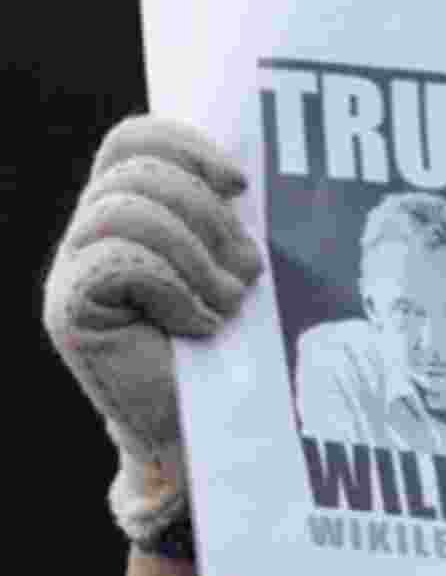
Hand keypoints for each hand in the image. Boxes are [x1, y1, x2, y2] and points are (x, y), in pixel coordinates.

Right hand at [43, 116, 263, 537]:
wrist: (204, 435)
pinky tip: (199, 326)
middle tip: (247, 272)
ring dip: (194, 256)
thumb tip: (240, 178)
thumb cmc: (227, 354)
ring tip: (227, 304)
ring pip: (128, 212)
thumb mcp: (229, 270)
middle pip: (137, 172)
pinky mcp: (68, 311)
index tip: (241, 184)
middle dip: (205, 215)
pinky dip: (172, 288)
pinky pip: (118, 261)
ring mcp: (71, 272)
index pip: (132, 140)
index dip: (184, 145)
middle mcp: (87, 236)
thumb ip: (220, 219)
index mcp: (124, 213)